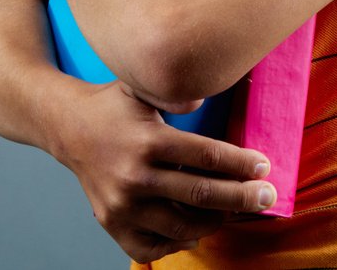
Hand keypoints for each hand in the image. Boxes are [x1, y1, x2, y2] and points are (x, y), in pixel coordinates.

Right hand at [46, 80, 276, 262]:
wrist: (68, 128)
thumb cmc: (114, 107)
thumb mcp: (142, 88)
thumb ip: (175, 92)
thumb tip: (203, 99)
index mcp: (149, 140)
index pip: (206, 156)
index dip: (241, 164)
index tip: (265, 167)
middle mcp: (135, 176)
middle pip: (201, 195)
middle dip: (242, 197)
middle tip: (268, 196)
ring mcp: (122, 206)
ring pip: (182, 227)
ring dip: (215, 221)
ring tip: (232, 210)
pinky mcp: (112, 224)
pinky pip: (152, 247)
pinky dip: (177, 244)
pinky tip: (195, 229)